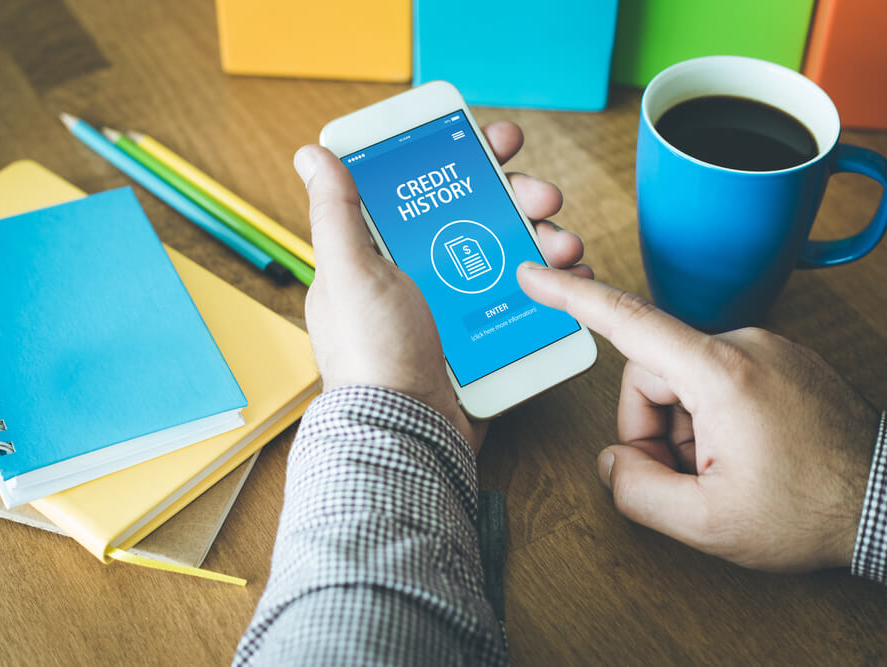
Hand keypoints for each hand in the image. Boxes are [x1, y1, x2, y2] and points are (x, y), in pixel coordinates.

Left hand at [293, 122, 590, 452]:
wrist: (410, 433)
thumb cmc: (373, 356)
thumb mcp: (350, 273)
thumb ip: (336, 213)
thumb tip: (314, 154)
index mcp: (382, 257)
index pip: (427, 190)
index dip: (464, 161)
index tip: (495, 144)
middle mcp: (421, 277)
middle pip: (479, 218)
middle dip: (517, 197)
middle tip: (542, 194)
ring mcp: (456, 309)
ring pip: (509, 256)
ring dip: (542, 238)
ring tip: (563, 243)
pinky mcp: (486, 338)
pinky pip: (525, 301)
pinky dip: (552, 286)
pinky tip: (572, 276)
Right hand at [517, 264, 879, 571]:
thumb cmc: (812, 511)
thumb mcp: (709, 523)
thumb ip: (638, 491)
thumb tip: (613, 460)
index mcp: (720, 372)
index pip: (628, 322)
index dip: (571, 298)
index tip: (534, 275)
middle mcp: (743, 344)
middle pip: (651, 373)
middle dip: (653, 430)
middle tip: (686, 480)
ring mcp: (765, 349)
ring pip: (683, 381)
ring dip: (685, 430)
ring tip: (721, 473)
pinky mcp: (778, 361)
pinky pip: (717, 381)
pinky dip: (712, 420)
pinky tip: (742, 457)